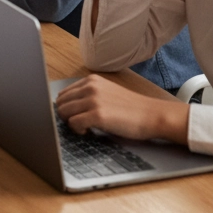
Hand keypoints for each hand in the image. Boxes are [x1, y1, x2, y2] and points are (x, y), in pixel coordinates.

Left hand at [55, 74, 189, 143]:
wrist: (153, 115)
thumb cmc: (131, 108)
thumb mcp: (106, 93)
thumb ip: (88, 95)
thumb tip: (67, 106)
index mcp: (90, 80)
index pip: (63, 94)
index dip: (66, 108)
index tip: (75, 116)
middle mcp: (89, 87)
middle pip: (60, 103)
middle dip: (65, 116)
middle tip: (79, 124)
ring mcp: (93, 100)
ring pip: (63, 112)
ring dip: (70, 123)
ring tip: (85, 127)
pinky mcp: (98, 115)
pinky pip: (73, 123)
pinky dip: (77, 130)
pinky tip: (89, 131)